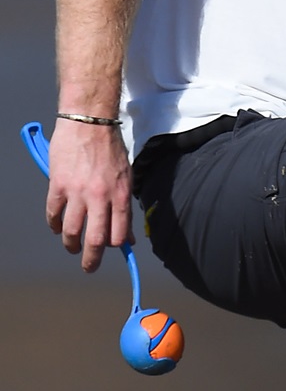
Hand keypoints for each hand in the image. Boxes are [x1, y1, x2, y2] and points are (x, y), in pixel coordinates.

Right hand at [46, 118, 133, 271]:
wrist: (89, 122)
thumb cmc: (110, 148)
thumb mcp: (127, 177)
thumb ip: (125, 207)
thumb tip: (127, 235)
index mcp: (121, 196)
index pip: (119, 234)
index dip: (116, 248)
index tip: (111, 252)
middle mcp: (100, 197)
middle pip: (96, 239)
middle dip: (92, 259)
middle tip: (89, 267)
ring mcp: (77, 192)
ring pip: (72, 231)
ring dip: (71, 244)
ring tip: (71, 247)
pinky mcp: (58, 185)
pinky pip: (54, 213)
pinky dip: (55, 224)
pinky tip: (57, 228)